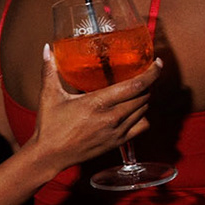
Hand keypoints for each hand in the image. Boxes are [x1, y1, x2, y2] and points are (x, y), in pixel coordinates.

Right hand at [31, 44, 157, 170]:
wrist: (50, 155)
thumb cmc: (49, 126)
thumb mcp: (49, 96)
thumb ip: (49, 70)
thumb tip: (47, 49)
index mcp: (97, 103)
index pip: (135, 86)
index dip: (151, 73)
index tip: (157, 63)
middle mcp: (111, 117)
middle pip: (143, 96)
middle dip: (146, 84)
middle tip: (142, 75)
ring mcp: (117, 131)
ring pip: (144, 110)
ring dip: (144, 99)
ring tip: (136, 91)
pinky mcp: (117, 142)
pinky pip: (142, 126)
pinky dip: (142, 116)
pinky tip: (134, 111)